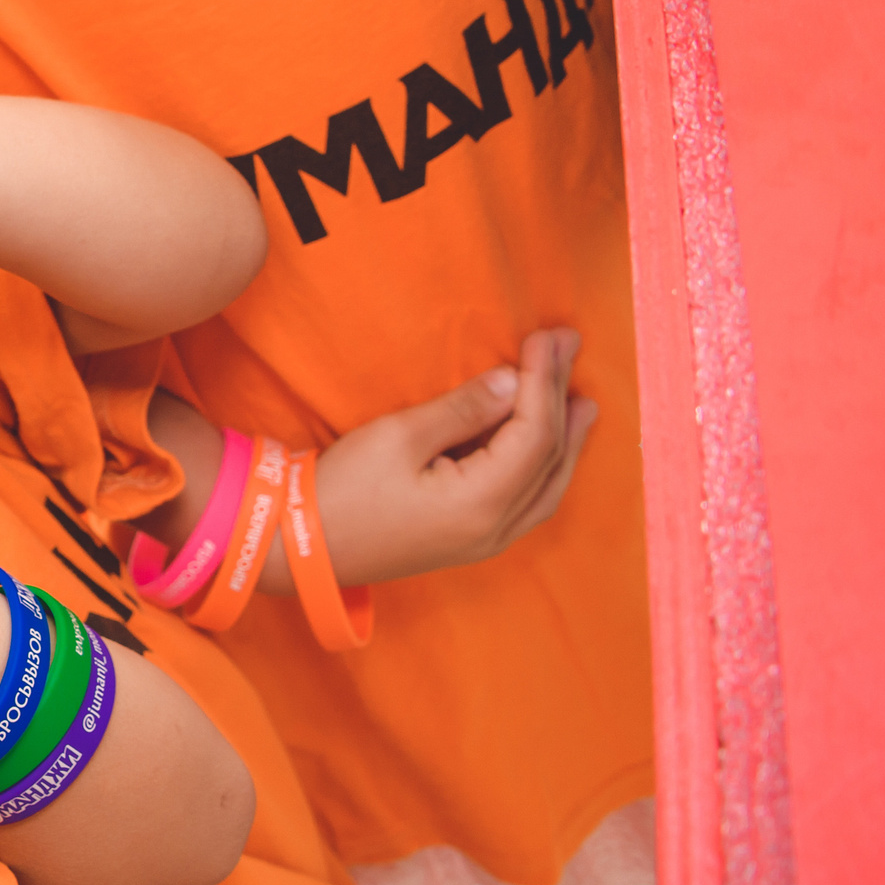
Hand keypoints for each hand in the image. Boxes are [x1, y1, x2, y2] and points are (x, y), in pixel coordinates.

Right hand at [315, 328, 598, 585]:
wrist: (301, 547)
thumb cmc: (344, 491)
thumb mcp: (398, 437)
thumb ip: (462, 410)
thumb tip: (511, 382)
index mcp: (481, 502)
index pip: (534, 433)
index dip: (543, 380)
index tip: (545, 337)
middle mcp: (496, 527)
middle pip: (550, 458)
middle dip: (561, 399)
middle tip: (570, 347)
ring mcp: (486, 540)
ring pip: (548, 486)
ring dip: (566, 439)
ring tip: (582, 401)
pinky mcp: (471, 541)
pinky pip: (530, 501)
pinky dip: (546, 466)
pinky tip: (546, 446)